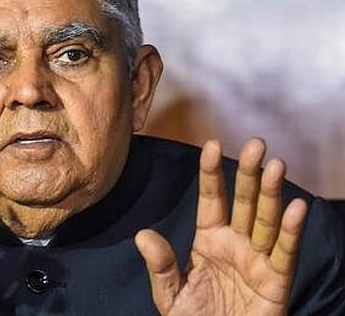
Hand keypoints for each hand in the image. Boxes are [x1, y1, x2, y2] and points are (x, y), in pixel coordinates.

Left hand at [135, 138, 307, 314]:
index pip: (212, 198)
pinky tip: (295, 208)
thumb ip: (160, 265)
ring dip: (272, 193)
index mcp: (209, 239)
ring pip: (266, 220)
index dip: (212, 172)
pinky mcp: (276, 282)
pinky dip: (289, 232)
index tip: (212, 144)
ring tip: (276, 165)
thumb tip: (143, 235)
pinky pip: (284, 253)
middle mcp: (235, 243)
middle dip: (249, 173)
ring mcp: (256, 260)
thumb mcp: (169, 293)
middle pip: (244, 202)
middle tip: (256, 144)